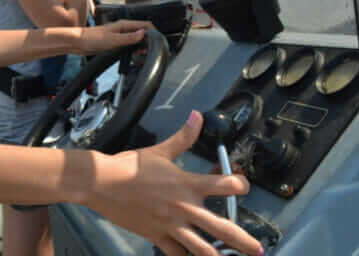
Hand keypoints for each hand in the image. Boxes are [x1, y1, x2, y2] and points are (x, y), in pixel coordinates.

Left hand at [76, 19, 150, 54]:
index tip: (159, 41)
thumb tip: (143, 34)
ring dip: (142, 44)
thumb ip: (129, 38)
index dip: (155, 32)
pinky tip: (133, 54)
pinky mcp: (115, 41)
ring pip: (136, 38)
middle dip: (149, 40)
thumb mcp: (113, 40)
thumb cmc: (92, 39)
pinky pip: (129, 43)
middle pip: (142, 31)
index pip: (146, 25)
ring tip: (143, 53)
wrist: (78, 43)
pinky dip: (134, 48)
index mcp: (124, 24)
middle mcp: (123, 28)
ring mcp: (119, 34)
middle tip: (151, 51)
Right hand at [85, 111, 262, 255]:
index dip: (240, 185)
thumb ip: (183, 137)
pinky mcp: (157, 236)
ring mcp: (171, 225)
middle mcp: (184, 207)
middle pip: (223, 228)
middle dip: (244, 241)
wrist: (102, 182)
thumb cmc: (128, 166)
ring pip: (202, 249)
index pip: (226, 185)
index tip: (242, 187)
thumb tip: (197, 117)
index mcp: (187, 183)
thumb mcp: (159, 150)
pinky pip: (176, 254)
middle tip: (257, 249)